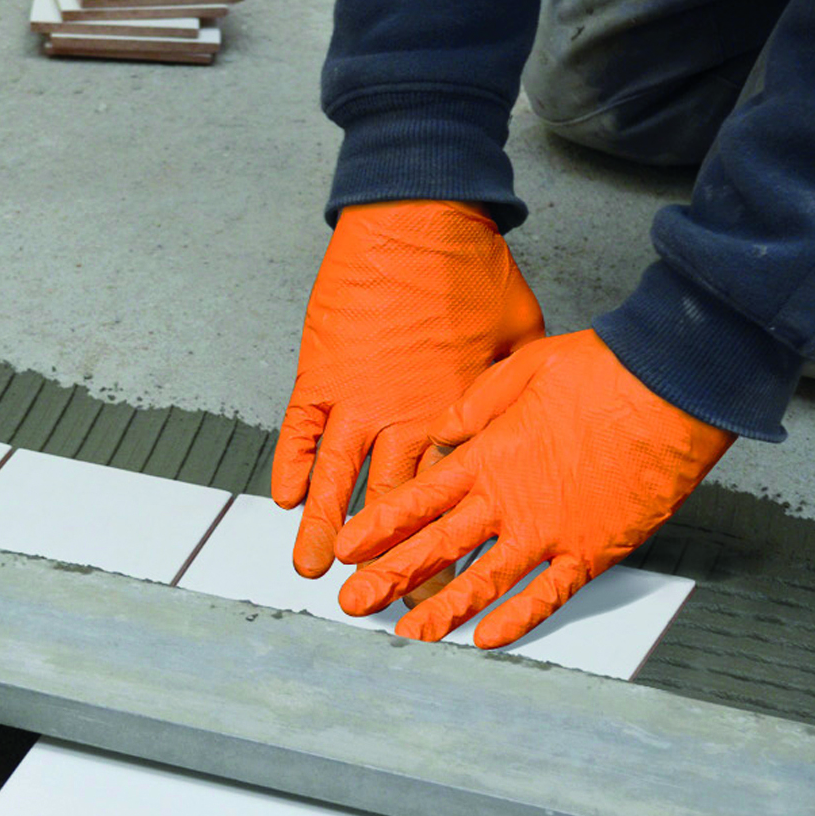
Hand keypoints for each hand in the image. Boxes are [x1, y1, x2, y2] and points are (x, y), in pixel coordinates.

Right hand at [273, 200, 541, 577]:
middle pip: (389, 502)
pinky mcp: (321, 370)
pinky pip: (299, 429)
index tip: (437, 583)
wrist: (420, 217)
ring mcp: (357, 396)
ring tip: (311, 568)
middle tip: (374, 598)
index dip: (438, 542)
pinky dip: (290, 464)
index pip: (443, 497)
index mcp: (452, 414)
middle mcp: (402, 415)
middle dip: (381, 555)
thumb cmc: (476, 268)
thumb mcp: (521, 337)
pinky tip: (282, 499)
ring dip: (322, 525)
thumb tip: (531, 420)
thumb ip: (513, 390)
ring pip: (334, 478)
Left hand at [333, 329, 734, 647]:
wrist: (672, 389)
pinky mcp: (593, 550)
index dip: (379, 527)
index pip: (419, 499)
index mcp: (490, 455)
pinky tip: (487, 639)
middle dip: (390, 576)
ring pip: (484, 583)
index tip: (348, 547)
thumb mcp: (523, 368)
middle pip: (437, 547)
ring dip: (443, 611)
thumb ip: (475, 405)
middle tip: (354, 602)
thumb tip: (442, 428)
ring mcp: (550, 531)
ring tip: (409, 635)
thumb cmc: (605, 371)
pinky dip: (518, 620)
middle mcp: (511, 500)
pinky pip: (549, 595)